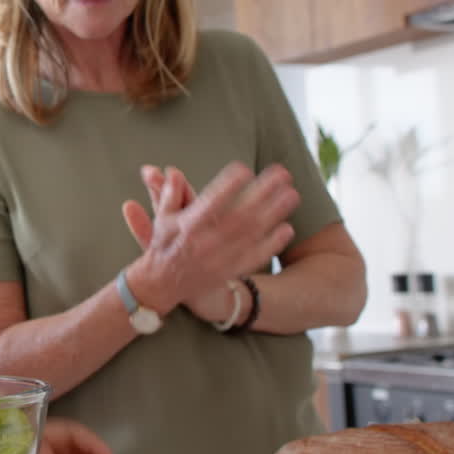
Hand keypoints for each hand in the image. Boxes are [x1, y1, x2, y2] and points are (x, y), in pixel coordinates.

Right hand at [119, 162, 297, 313]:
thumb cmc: (164, 245)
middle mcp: (205, 242)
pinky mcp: (229, 271)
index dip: (228, 185)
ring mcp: (220, 258)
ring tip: (292, 194)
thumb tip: (174, 171)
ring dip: (274, 213)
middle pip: (240, 214)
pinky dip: (272, 244)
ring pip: (252, 234)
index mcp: (188, 226)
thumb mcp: (162, 217)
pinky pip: (255, 257)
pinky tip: (288, 228)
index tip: (244, 168)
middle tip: (282, 173)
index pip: (211, 202)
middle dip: (262, 192)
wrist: (162, 285)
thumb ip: (169, 193)